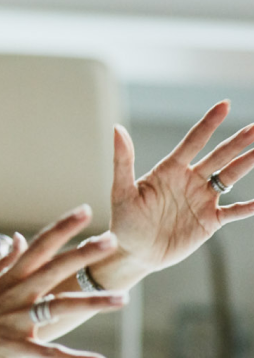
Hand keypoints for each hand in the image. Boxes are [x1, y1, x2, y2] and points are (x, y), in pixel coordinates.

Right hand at [0, 205, 126, 357]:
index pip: (40, 245)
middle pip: (54, 267)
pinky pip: (48, 352)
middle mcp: (15, 293)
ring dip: (91, 303)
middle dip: (83, 253)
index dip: (62, 227)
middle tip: (110, 240)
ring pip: (58, 306)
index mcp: (10, 277)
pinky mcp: (13, 346)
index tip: (85, 210)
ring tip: (122, 299)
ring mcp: (15, 319)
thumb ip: (5, 261)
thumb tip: (19, 238)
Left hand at [109, 102, 253, 276]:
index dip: (208, 124)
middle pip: (218, 156)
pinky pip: (234, 211)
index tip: (223, 105)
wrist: (133, 252)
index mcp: (169, 169)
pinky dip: (249, 206)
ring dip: (247, 164)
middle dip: (238, 141)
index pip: (193, 141)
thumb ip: (123, 160)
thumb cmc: (123, 220)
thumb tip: (117, 129)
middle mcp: (189, 180)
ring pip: (229, 177)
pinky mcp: (209, 221)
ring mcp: (201, 200)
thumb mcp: (121, 190)